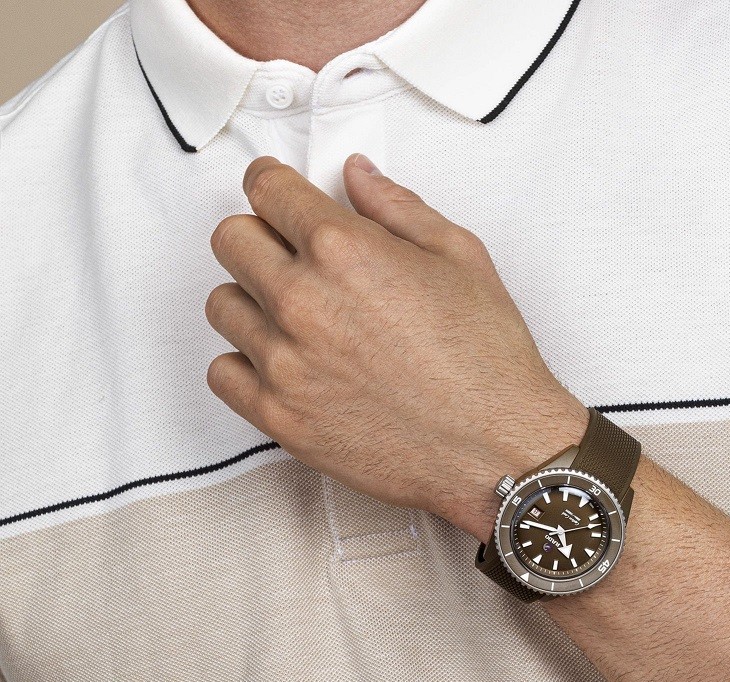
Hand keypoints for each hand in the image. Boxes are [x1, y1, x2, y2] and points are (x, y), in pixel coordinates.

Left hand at [205, 154, 588, 541]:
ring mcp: (284, 363)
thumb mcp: (461, 257)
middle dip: (260, 237)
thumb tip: (357, 176)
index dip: (272, 184)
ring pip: (222, 305)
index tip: (276, 193)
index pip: (265, 189)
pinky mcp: (280, 417)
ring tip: (298, 317)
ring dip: (253, 301)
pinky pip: (223, 373)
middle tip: (292, 255)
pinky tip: (286, 363)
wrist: (497, 447)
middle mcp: (303, 301)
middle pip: (230, 240)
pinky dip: (246, 363)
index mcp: (344, 249)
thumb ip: (398, 207)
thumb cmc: (488, 360)